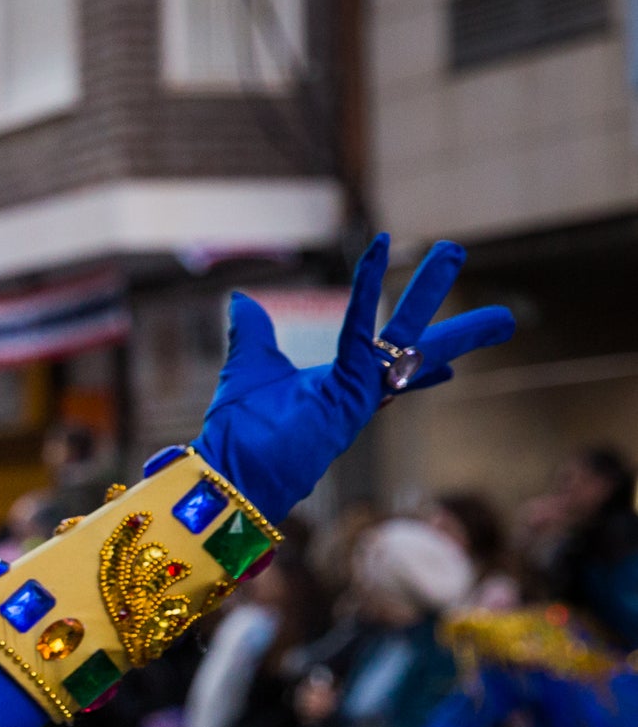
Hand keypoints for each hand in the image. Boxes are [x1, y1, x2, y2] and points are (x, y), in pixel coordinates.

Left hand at [192, 237, 515, 515]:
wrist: (231, 474)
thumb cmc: (238, 432)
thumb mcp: (251, 367)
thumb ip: (253, 332)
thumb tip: (241, 299)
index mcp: (341, 390)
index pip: (394, 374)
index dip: (424, 371)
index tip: (452, 369)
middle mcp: (359, 393)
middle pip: (417, 354)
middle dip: (457, 331)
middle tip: (495, 309)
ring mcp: (360, 394)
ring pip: (410, 342)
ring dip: (430, 294)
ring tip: (459, 257)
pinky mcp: (348, 392)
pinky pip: (360, 334)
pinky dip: (365, 291)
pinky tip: (376, 252)